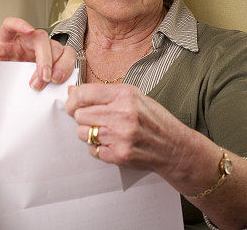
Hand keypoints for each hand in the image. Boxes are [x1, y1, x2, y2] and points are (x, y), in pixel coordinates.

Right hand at [0, 17, 75, 92]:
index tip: (61, 80)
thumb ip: (51, 88)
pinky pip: (10, 25)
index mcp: (48, 60)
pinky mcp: (3, 41)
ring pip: (40, 36)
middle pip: (54, 45)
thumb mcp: (37, 93)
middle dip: (54, 64)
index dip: (67, 64)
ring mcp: (20, 43)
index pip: (65, 53)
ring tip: (36, 79)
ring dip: (44, 56)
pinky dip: (20, 24)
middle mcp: (36, 49)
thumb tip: (65, 92)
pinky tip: (27, 31)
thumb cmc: (12, 94)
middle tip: (48, 81)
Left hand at [65, 83, 189, 174]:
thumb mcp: (134, 97)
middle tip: (97, 119)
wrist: (174, 147)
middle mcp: (122, 114)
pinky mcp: (119, 155)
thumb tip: (73, 91)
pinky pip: (92, 150)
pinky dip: (99, 147)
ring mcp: (120, 136)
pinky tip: (113, 143)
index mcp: (125, 95)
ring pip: (82, 133)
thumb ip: (103, 94)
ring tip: (106, 131)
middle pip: (80, 115)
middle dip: (83, 117)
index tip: (72, 103)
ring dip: (90, 133)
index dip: (73, 99)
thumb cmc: (154, 120)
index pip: (84, 94)